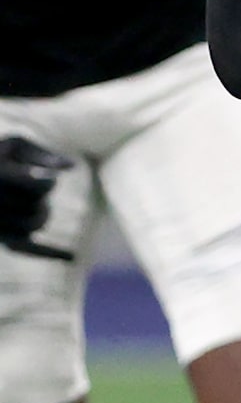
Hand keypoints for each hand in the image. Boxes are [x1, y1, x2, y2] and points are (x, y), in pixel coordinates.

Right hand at [0, 136, 73, 259]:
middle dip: (42, 193)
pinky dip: (48, 252)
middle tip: (38, 182)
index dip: (46, 183)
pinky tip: (72, 257)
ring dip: (43, 210)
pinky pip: (24, 248)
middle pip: (36, 203)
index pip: (31, 187)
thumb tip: (72, 167)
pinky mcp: (3, 236)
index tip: (54, 180)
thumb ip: (42, 155)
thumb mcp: (16, 145)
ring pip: (36, 223)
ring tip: (36, 199)